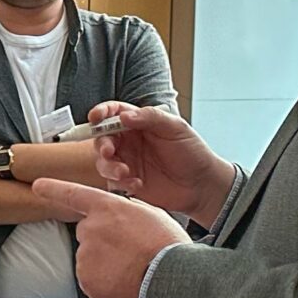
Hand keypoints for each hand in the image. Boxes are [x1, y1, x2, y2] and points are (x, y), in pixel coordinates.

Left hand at [28, 181, 187, 297]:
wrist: (171, 278)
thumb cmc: (167, 246)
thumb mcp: (151, 215)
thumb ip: (127, 210)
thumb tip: (120, 215)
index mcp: (108, 209)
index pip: (74, 195)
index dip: (54, 189)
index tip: (38, 186)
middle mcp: (91, 229)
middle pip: (88, 233)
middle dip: (103, 242)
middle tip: (129, 251)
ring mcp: (86, 256)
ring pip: (90, 259)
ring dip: (105, 263)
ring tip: (131, 268)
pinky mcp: (87, 281)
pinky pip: (92, 281)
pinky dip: (105, 283)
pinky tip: (124, 281)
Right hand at [86, 105, 234, 228]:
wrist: (202, 184)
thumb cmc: (192, 152)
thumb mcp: (176, 127)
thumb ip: (150, 117)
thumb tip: (124, 116)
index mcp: (139, 123)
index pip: (114, 113)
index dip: (101, 113)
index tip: (95, 117)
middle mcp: (129, 142)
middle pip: (102, 138)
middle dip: (102, 145)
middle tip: (109, 152)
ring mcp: (128, 162)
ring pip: (103, 162)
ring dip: (109, 166)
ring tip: (125, 172)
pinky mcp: (128, 182)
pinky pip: (113, 182)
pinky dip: (120, 183)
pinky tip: (137, 184)